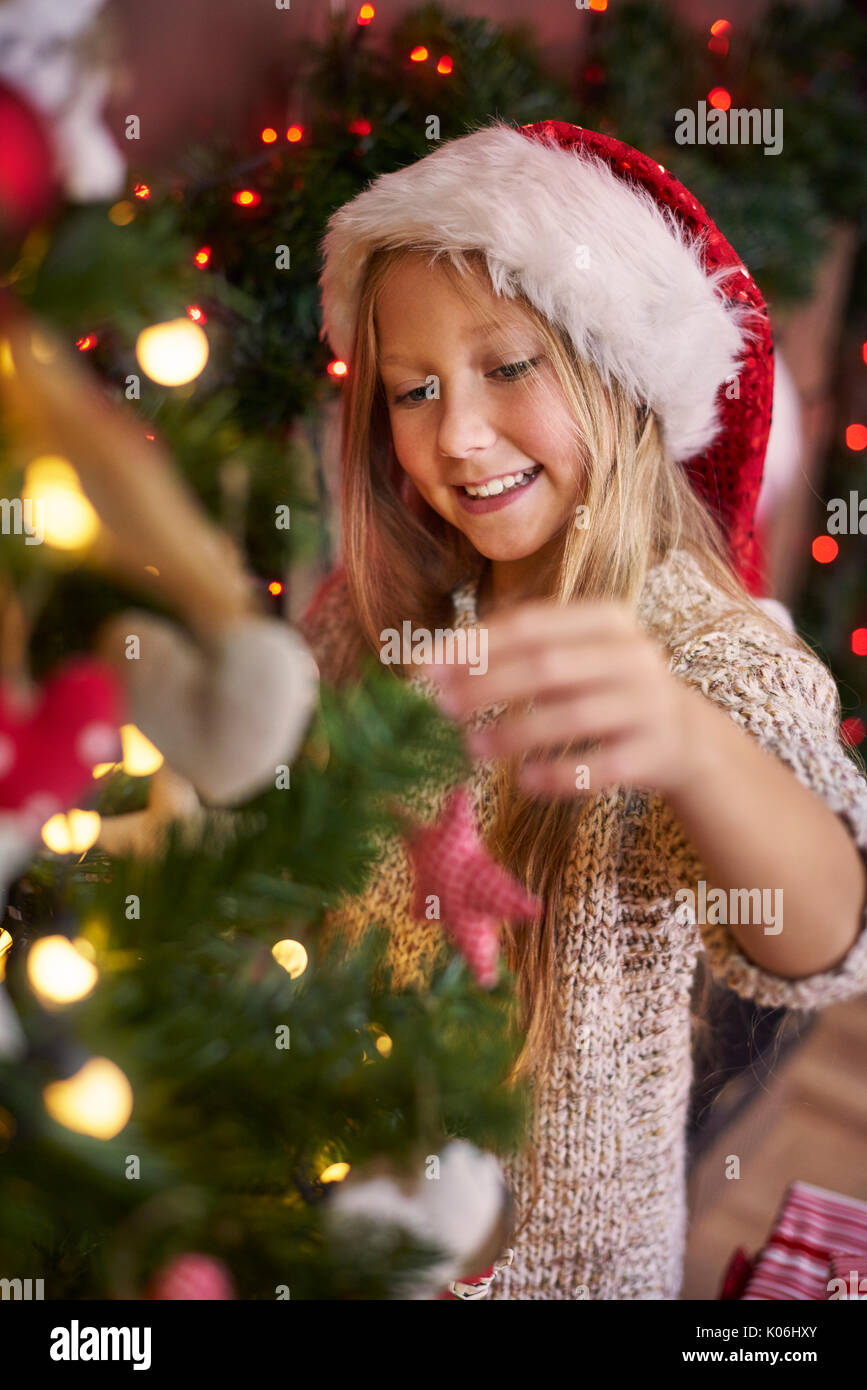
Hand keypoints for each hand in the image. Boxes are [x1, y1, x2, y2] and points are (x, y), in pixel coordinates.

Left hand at [427, 597, 705, 799]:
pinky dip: (559, 774)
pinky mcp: (655, 752)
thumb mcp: (576, 657)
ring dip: (514, 733)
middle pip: (547, 666)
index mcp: (608, 619)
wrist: (684, 738)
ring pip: (572, 715)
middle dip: (486, 686)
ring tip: (470, 748)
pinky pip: (601, 765)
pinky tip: (524, 783)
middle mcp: (633, 655)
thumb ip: (519, 653)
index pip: (530, 624)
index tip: (426, 668)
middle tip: (440, 707)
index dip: (474, 645)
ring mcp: (648, 703)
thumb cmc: (605, 691)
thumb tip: (433, 666)